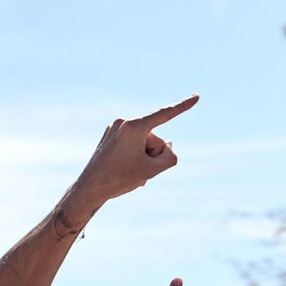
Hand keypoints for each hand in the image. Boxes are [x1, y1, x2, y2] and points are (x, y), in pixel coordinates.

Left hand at [62, 96, 198, 224]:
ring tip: (132, 172)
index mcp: (134, 127)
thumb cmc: (119, 178)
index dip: (183, 106)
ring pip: (145, 143)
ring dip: (145, 158)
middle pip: (155, 138)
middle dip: (154, 155)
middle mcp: (123, 123)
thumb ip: (169, 156)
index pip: (164, 114)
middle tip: (140, 170)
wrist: (90, 188)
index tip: (196, 97)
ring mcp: (116, 129)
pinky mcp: (112, 137)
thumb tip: (168, 145)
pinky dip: (136, 156)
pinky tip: (127, 169)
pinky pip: (134, 145)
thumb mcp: (152, 170)